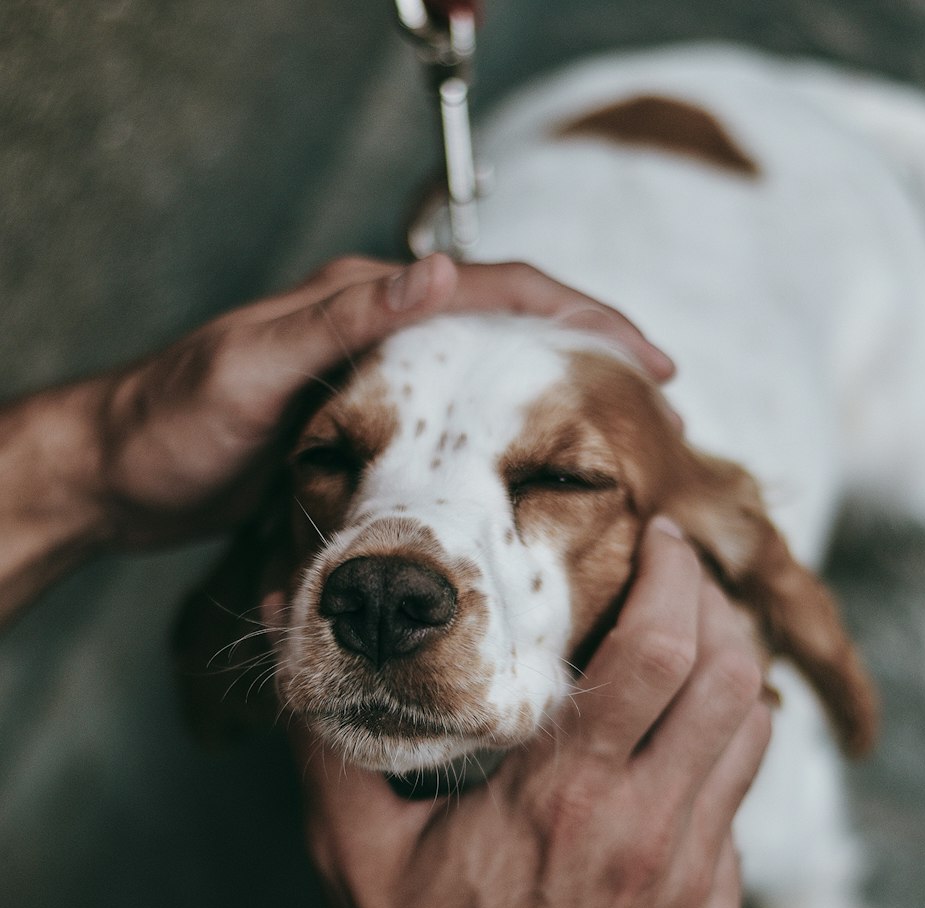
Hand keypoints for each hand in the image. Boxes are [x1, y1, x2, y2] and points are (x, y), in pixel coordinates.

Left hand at [88, 253, 675, 550]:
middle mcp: (376, 325)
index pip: (494, 287)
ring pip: (489, 365)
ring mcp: (374, 371)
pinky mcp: (366, 419)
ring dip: (557, 387)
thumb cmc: (177, 421)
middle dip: (589, 345)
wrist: (121, 471)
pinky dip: (509, 423)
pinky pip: (458, 411)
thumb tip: (439, 274)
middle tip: (658, 390)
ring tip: (619, 423)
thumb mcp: (256, 367)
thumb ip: (344, 319)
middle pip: (508, 319)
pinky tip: (536, 459)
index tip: (645, 356)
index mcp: (361, 299)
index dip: (578, 314)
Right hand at [292, 521, 770, 907]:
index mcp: (565, 799)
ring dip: (729, 678)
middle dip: (718, 607)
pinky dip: (714, 762)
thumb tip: (288, 607)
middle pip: (733, 678)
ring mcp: (695, 880)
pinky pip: (735, 811)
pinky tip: (665, 761)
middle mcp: (650, 832)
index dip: (675, 575)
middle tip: (681, 577)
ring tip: (687, 651)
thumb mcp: (350, 852)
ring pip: (752, 739)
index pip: (661, 651)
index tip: (658, 537)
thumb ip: (322, 726)